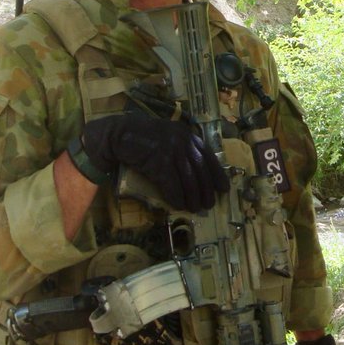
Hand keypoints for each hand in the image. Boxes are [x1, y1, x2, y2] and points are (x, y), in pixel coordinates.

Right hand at [74, 114, 228, 211]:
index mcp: (188, 136)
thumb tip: (198, 174)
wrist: (119, 135)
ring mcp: (171, 151)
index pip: (209, 157)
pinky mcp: (158, 162)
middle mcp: (183, 142)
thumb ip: (184, 149)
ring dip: (192, 197)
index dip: (218, 175)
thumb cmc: (144, 138)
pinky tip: (178, 206)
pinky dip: (176, 197)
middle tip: (208, 205)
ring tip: (194, 208)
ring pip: (188, 180)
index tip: (224, 189)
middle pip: (200, 171)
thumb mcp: (170, 137)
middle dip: (206, 190)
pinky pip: (171, 185)